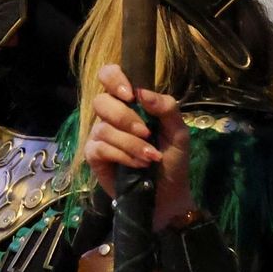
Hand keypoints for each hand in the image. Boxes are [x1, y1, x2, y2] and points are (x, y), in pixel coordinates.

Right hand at [83, 64, 197, 231]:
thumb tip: (143, 93)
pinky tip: (138, 165)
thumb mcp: (178, 132)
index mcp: (129, 102)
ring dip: (130, 143)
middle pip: (101, 101)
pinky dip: (122, 156)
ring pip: (103, 128)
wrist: (168, 195)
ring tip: (150, 156)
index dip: (113, 78)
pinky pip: (100, 148)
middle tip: (146, 132)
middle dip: (125, 117)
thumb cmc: (173, 160)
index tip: (130, 95)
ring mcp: (100, 136)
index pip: (108, 75)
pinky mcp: (94, 156)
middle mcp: (111, 116)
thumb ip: (166, 108)